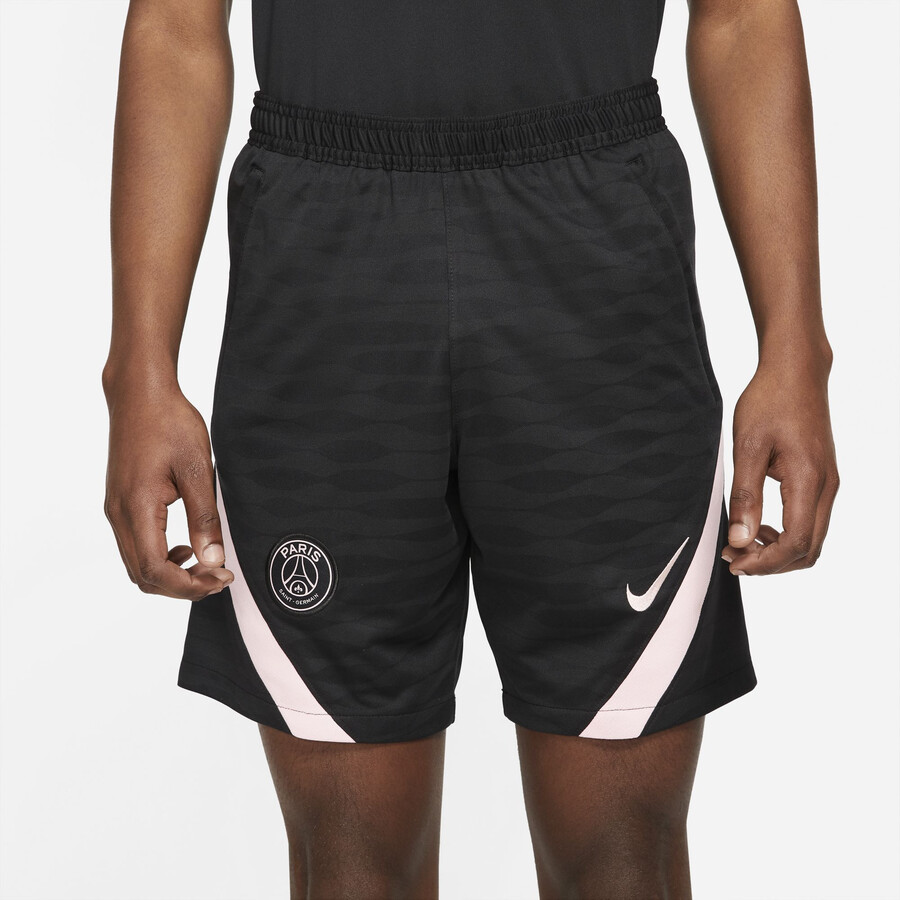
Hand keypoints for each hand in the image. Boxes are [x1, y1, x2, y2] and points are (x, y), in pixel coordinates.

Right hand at [103, 376, 233, 598]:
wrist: (140, 394)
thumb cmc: (170, 423)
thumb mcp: (198, 469)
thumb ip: (205, 518)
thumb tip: (212, 560)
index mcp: (137, 508)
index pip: (155, 570)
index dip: (189, 585)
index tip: (221, 577)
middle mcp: (119, 515)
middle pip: (143, 576)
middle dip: (182, 586)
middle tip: (219, 576)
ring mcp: (116, 510)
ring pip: (137, 564)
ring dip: (171, 574)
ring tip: (206, 564)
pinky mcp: (120, 503)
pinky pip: (135, 546)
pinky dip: (161, 558)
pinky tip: (187, 546)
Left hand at [723, 358, 838, 574]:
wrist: (796, 371)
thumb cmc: (770, 401)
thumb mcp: (747, 446)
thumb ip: (745, 495)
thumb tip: (741, 539)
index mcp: (808, 480)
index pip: (796, 544)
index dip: (765, 563)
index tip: (733, 561)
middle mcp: (826, 487)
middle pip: (808, 549)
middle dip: (771, 563)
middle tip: (733, 556)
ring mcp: (827, 483)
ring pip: (811, 538)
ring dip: (778, 551)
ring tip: (742, 542)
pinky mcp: (822, 478)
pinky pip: (810, 520)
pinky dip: (786, 534)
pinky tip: (759, 526)